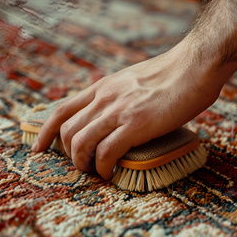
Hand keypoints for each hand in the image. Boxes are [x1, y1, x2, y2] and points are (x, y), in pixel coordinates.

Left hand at [32, 41, 225, 179]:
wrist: (196, 63)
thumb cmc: (173, 73)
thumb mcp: (133, 79)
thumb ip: (119, 95)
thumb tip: (115, 114)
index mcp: (103, 87)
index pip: (61, 109)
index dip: (45, 132)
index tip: (39, 148)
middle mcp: (104, 98)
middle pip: (66, 130)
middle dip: (67, 154)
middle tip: (81, 165)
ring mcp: (118, 111)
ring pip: (80, 143)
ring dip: (82, 163)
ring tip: (94, 171)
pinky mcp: (136, 124)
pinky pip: (106, 152)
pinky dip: (103, 168)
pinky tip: (110, 173)